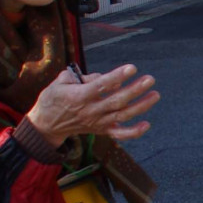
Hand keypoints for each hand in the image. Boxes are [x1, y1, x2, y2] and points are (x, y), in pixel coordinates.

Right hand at [24, 64, 157, 144]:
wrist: (47, 124)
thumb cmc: (54, 98)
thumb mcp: (60, 82)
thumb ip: (82, 77)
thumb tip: (104, 78)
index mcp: (79, 96)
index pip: (101, 86)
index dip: (117, 77)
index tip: (132, 68)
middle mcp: (90, 110)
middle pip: (116, 101)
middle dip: (135, 90)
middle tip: (150, 79)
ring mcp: (97, 122)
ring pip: (122, 115)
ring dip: (140, 106)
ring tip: (155, 95)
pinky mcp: (101, 130)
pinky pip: (120, 134)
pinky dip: (134, 132)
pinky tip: (147, 124)